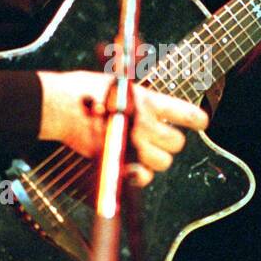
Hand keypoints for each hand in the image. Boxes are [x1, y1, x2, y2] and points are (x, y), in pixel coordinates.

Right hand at [36, 70, 208, 186]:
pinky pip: (143, 177)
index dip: (197, 119)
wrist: (59, 105)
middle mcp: (145, 124)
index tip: (201, 122)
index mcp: (147, 101)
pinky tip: (134, 168)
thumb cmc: (83, 90)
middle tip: (159, 139)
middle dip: (171, 143)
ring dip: (157, 159)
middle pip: (177, 143)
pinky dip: (141, 176)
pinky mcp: (119, 160)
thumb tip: (150, 104)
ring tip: (144, 152)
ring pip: (164, 162)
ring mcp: (133, 144)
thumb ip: (139, 96)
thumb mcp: (118, 83)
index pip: (185, 113)